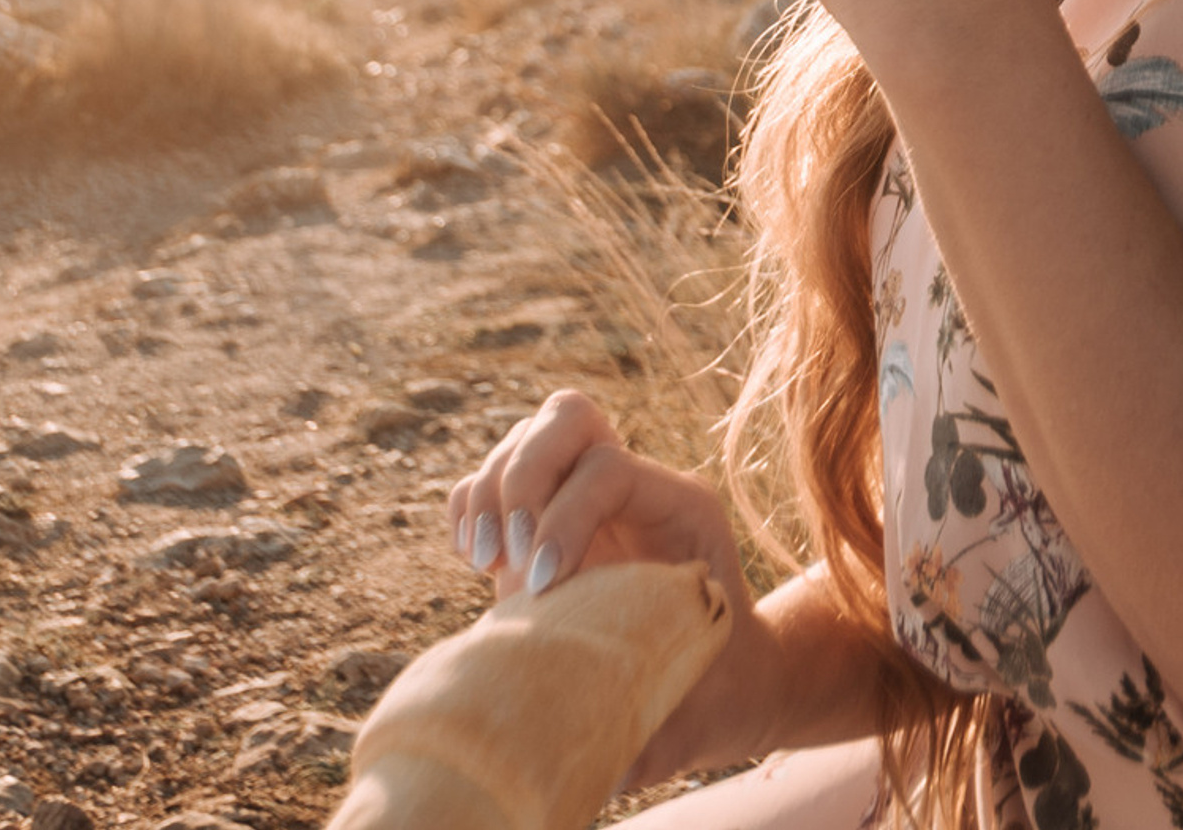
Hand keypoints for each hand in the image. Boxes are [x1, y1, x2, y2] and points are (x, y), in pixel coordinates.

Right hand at [444, 389, 780, 785]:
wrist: (714, 683)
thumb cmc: (712, 689)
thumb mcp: (695, 703)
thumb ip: (660, 723)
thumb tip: (614, 765)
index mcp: (678, 506)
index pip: (610, 468)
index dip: (566, 517)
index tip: (543, 588)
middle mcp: (630, 487)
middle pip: (568, 416)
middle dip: (524, 475)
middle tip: (510, 558)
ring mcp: (580, 498)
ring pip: (524, 437)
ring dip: (488, 492)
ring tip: (486, 564)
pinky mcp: (537, 527)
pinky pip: (489, 478)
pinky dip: (468, 505)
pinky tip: (475, 560)